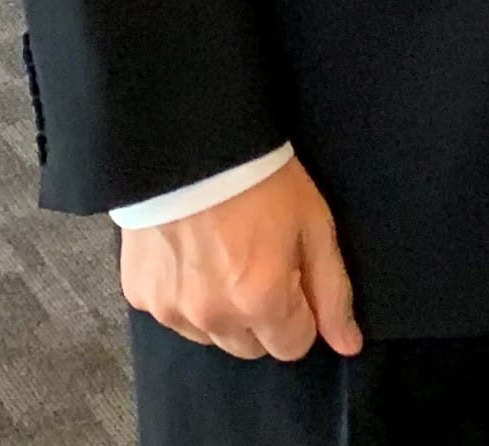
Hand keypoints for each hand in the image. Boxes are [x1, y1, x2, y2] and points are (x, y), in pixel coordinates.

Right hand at [118, 156, 361, 362]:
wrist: (189, 141)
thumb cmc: (262, 179)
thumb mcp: (313, 225)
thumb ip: (332, 291)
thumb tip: (348, 345)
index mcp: (260, 301)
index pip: (293, 346)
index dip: (300, 312)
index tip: (292, 275)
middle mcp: (213, 316)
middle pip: (251, 347)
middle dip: (262, 316)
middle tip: (258, 262)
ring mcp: (171, 310)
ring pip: (211, 336)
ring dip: (222, 310)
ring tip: (222, 255)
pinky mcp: (139, 296)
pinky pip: (173, 316)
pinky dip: (185, 295)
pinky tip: (190, 253)